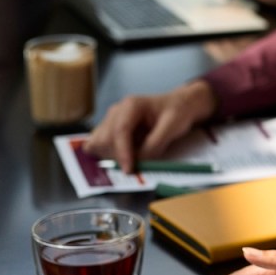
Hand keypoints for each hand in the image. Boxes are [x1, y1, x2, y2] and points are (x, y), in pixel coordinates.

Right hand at [83, 81, 216, 172]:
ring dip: (112, 156)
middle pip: (105, 139)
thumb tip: (138, 160)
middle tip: (136, 165)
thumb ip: (155, 144)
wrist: (177, 106)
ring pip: (98, 144)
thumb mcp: (173, 127)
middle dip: (118, 156)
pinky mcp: (109, 131)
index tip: (129, 169)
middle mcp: (116, 111)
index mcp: (132, 105)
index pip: (120, 130)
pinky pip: (98, 147)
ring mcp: (110, 121)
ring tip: (134, 157)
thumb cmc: (176, 112)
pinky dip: (107, 155)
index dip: (123, 152)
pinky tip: (124, 156)